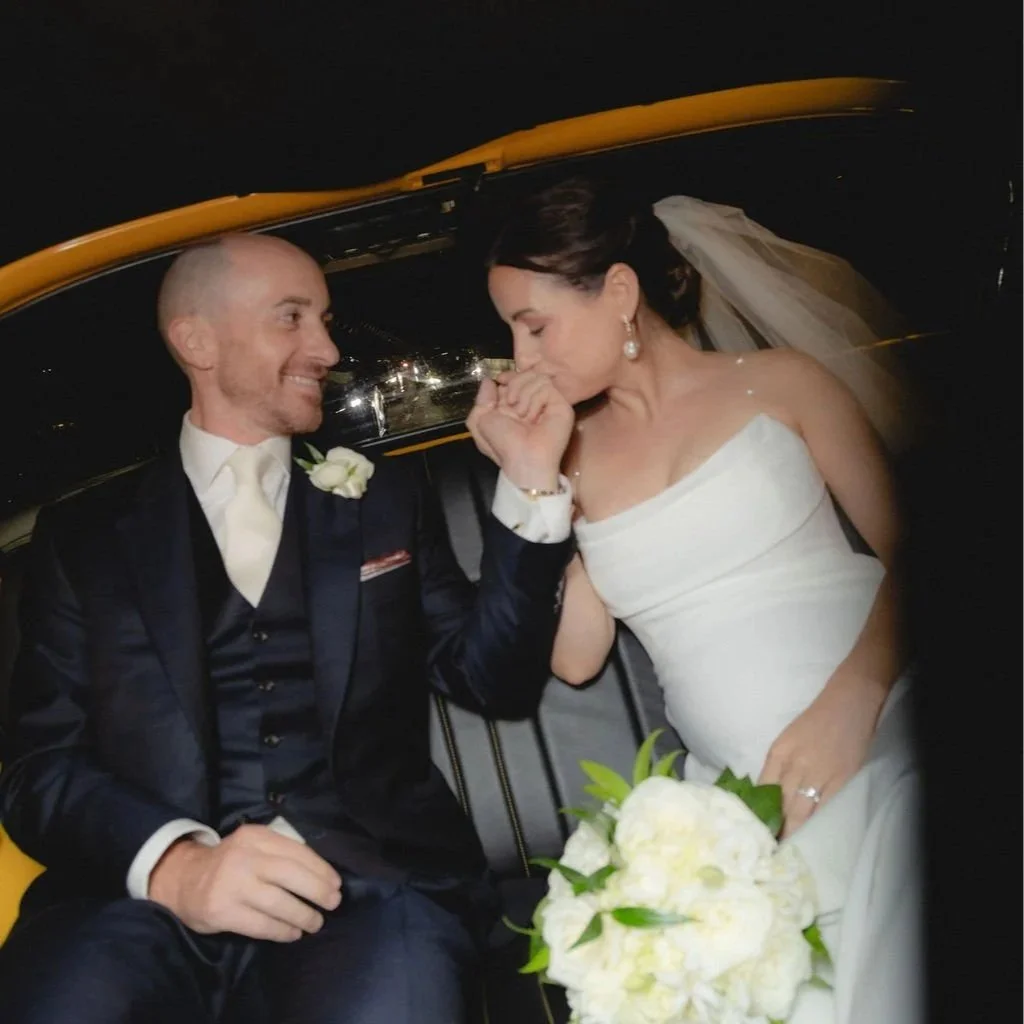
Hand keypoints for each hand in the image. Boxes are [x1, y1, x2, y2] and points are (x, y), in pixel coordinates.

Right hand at [148, 824, 342, 941]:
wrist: (184, 880)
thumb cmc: (231, 863)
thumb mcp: (253, 846)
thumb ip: (280, 853)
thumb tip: (322, 874)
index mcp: (256, 837)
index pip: (297, 851)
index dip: (320, 869)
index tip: (336, 883)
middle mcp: (244, 857)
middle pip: (291, 875)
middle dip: (317, 891)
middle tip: (333, 903)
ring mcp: (231, 885)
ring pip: (278, 902)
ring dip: (303, 915)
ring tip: (315, 922)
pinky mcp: (222, 911)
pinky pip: (261, 924)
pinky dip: (282, 930)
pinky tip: (293, 933)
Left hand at [466, 371, 574, 489]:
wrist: (524, 459)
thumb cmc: (503, 445)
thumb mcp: (480, 422)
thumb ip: (481, 399)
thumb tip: (489, 380)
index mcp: (514, 404)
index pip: (515, 377)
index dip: (508, 376)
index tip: (500, 380)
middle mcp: (532, 402)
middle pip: (526, 373)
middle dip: (513, 384)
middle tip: (510, 404)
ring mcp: (548, 403)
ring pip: (537, 376)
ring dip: (524, 394)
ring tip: (522, 414)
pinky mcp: (560, 404)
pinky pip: (546, 386)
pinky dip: (535, 400)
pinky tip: (534, 416)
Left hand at [759, 671, 885, 836]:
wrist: (848, 703)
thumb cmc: (814, 720)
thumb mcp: (786, 740)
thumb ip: (777, 766)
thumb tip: (765, 794)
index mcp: (779, 752)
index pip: (763, 789)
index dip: (758, 811)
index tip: (752, 830)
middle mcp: (796, 764)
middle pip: (781, 805)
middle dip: (774, 828)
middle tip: (766, 849)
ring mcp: (820, 774)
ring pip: (801, 811)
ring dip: (792, 831)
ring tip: (784, 849)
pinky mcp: (842, 780)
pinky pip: (825, 808)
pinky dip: (816, 822)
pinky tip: (810, 836)